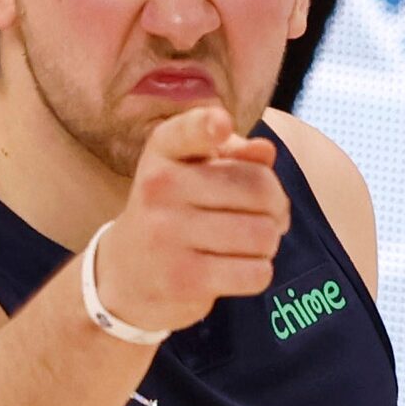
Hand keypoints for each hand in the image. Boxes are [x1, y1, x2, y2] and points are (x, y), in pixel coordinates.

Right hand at [95, 104, 289, 333]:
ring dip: (268, 243)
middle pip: (259, 189)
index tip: (220, 125)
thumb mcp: (195, 172)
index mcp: (163, 151)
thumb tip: (265, 152)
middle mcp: (159, 188)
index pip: (188, 132)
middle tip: (267, 217)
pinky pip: (256, 273)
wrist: (127, 272)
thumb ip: (233, 155)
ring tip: (250, 245)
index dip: (208, 126)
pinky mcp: (184, 280)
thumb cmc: (177, 212)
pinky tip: (240, 269)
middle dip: (276, 207)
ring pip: (263, 235)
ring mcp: (167, 234)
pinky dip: (259, 272)